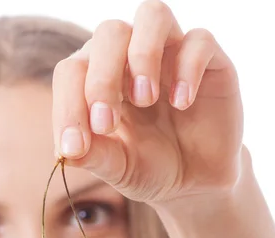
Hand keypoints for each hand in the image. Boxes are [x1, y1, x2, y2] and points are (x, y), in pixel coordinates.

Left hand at [52, 0, 244, 204]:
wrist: (195, 183)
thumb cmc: (148, 167)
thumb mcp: (117, 167)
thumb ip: (93, 155)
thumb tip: (64, 153)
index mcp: (97, 77)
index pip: (72, 71)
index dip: (68, 105)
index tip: (74, 146)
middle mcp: (131, 55)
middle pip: (109, 33)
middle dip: (101, 79)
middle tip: (106, 123)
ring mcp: (171, 53)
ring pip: (153, 15)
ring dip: (142, 55)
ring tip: (145, 99)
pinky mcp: (210, 60)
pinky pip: (200, 41)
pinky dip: (187, 69)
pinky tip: (182, 103)